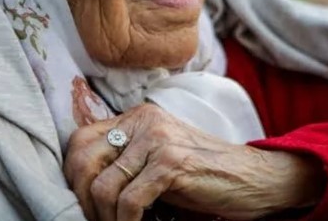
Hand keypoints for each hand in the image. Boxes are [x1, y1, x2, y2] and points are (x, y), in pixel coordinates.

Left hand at [64, 103, 325, 220]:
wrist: (255, 178)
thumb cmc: (203, 175)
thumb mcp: (158, 160)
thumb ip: (126, 162)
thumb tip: (83, 189)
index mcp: (136, 118)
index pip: (80, 141)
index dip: (73, 177)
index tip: (82, 204)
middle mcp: (143, 121)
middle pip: (83, 160)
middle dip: (82, 199)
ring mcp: (157, 140)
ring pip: (103, 186)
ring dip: (105, 217)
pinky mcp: (172, 163)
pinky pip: (129, 200)